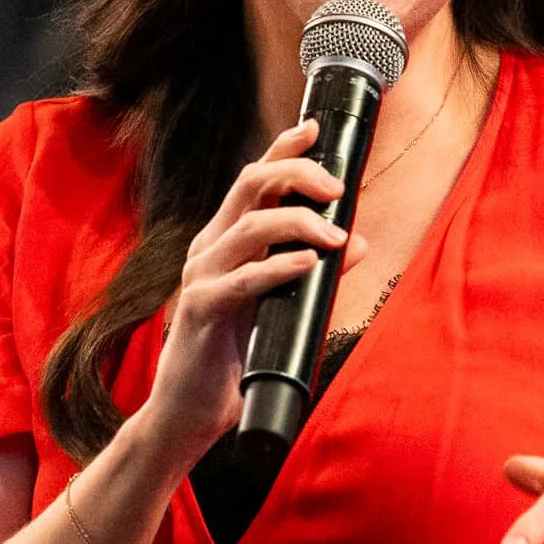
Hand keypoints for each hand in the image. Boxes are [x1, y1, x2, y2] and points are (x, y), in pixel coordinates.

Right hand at [145, 121, 363, 460]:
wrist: (187, 414)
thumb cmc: (230, 360)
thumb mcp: (277, 307)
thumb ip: (310, 273)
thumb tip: (356, 243)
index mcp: (222, 241)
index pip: (252, 180)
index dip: (282, 149)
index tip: (315, 129)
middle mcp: (208, 248)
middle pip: (251, 186)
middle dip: (299, 174)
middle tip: (338, 187)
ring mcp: (200, 276)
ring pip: (251, 226)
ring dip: (301, 223)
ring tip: (337, 236)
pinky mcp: (200, 310)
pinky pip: (244, 279)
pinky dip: (280, 266)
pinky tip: (310, 263)